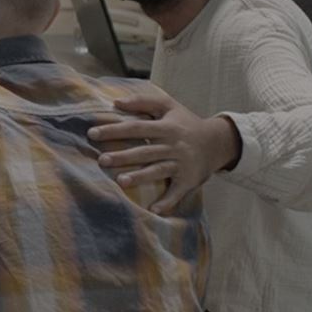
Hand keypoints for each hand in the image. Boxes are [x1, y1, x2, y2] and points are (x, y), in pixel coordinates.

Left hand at [88, 89, 240, 213]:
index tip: (92, 133)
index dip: (115, 130)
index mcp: (166, 127)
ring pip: (158, 170)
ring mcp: (181, 164)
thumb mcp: (169, 106)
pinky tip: (153, 209)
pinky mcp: (189, 180)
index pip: (136, 128)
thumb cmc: (186, 123)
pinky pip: (177, 192)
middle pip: (145, 151)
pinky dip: (167, 201)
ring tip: (120, 181)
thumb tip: (116, 101)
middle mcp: (173, 145)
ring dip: (140, 177)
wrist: (218, 142)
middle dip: (123, 156)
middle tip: (102, 160)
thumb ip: (143, 102)